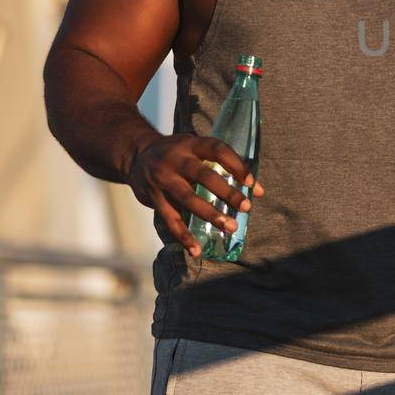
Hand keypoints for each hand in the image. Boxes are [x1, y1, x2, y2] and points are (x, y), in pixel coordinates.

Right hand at [126, 134, 264, 256]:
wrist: (136, 156)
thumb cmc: (179, 154)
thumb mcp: (196, 149)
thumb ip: (224, 165)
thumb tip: (258, 191)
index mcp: (190, 144)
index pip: (217, 150)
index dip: (235, 164)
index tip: (251, 183)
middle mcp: (174, 159)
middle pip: (203, 175)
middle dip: (226, 192)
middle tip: (246, 207)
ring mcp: (161, 179)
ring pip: (187, 199)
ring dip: (210, 214)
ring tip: (230, 227)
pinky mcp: (152, 197)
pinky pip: (169, 219)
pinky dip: (183, 236)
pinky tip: (196, 250)